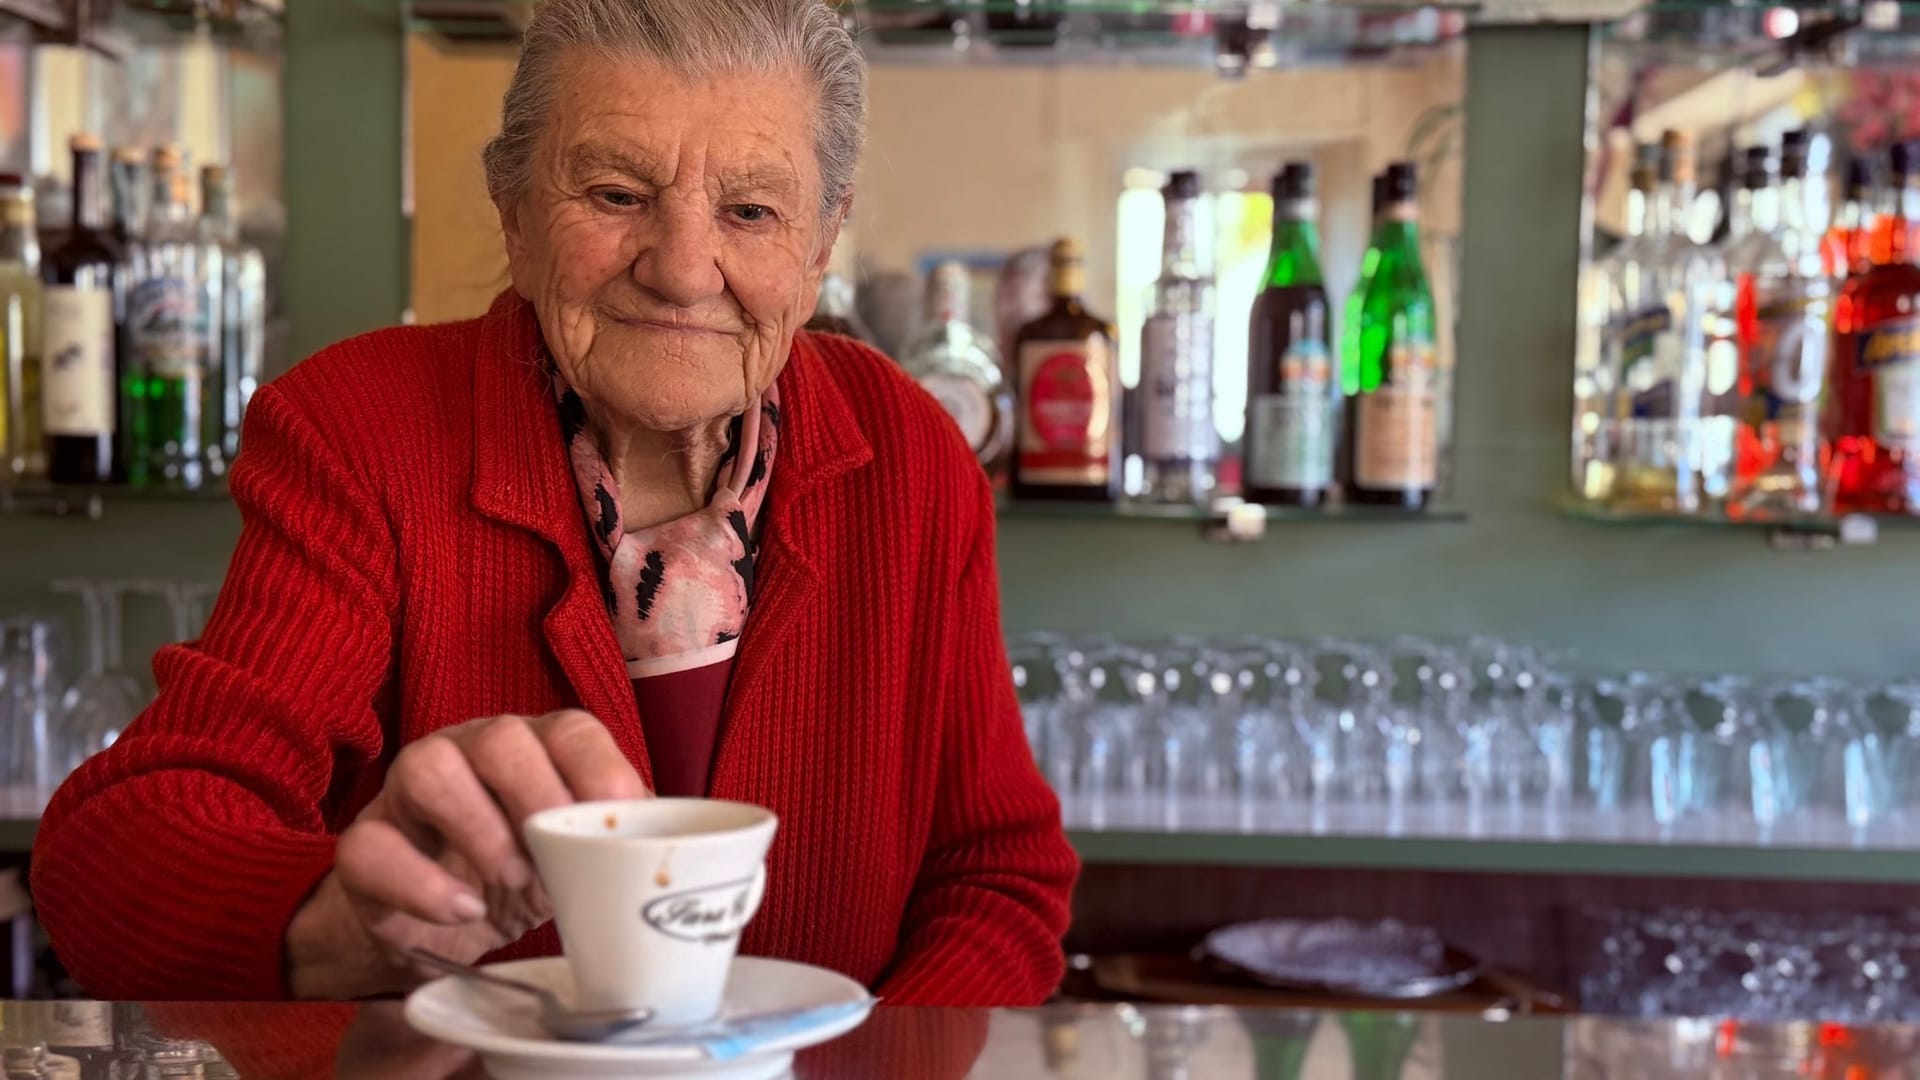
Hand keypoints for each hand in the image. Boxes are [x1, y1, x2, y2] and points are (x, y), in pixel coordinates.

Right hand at [286, 710, 648, 998]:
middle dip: (538, 794)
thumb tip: (685, 858)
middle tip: (556, 857)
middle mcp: (471, 751)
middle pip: (502, 737)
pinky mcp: (367, 844)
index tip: (623, 818)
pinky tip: (462, 911)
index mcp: (537, 749)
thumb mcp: (580, 859)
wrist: (442, 923)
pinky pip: (370, 846)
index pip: (572, 730)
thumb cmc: (528, 874)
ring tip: (511, 882)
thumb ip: (621, 845)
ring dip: (479, 828)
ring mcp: (411, 792)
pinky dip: (421, 884)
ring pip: (428, 768)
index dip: (600, 769)